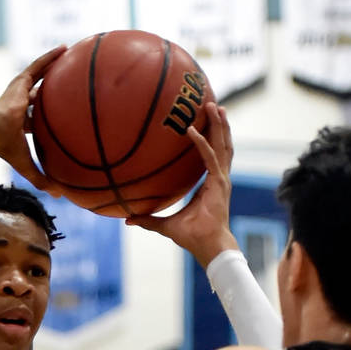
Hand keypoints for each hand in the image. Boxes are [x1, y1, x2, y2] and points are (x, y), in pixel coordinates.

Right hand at [0, 45, 66, 195]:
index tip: (56, 117)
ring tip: (68, 57)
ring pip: (39, 77)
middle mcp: (18, 105)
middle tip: (65, 87)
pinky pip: (39, 65)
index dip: (45, 117)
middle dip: (50, 92)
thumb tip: (61, 195)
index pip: (34, 119)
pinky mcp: (19, 82)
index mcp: (18, 123)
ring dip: (52, 68)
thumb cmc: (2, 147)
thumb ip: (41, 178)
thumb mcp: (24, 164)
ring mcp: (18, 93)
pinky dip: (50, 57)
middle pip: (38, 96)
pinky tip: (65, 48)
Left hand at [127, 102, 238, 267]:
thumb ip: (148, 219)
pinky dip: (202, 143)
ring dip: (219, 125)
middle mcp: (219, 177)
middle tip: (213, 103)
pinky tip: (192, 130)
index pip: (213, 155)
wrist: (208, 246)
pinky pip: (210, 158)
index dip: (212, 138)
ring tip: (215, 106)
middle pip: (222, 144)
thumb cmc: (192, 237)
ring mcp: (221, 179)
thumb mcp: (165, 224)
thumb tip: (127, 219)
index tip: (204, 121)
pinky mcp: (219, 183)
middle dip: (219, 124)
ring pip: (223, 145)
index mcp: (210, 183)